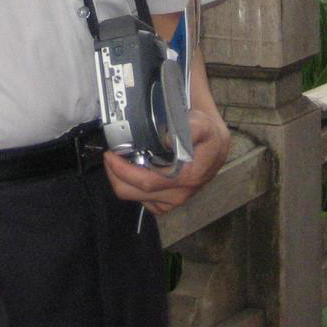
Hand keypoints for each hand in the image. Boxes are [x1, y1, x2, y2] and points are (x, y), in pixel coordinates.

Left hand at [102, 106, 230, 214]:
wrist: (217, 145)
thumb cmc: (207, 134)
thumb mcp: (203, 125)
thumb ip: (190, 129)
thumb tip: (167, 139)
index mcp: (185, 179)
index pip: (145, 182)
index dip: (122, 170)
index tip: (110, 154)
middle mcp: (178, 195)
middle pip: (133, 193)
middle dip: (115, 175)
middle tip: (109, 156)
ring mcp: (173, 201)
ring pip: (136, 198)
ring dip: (122, 181)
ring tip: (117, 161)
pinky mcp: (168, 202)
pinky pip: (144, 202)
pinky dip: (132, 188)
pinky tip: (131, 172)